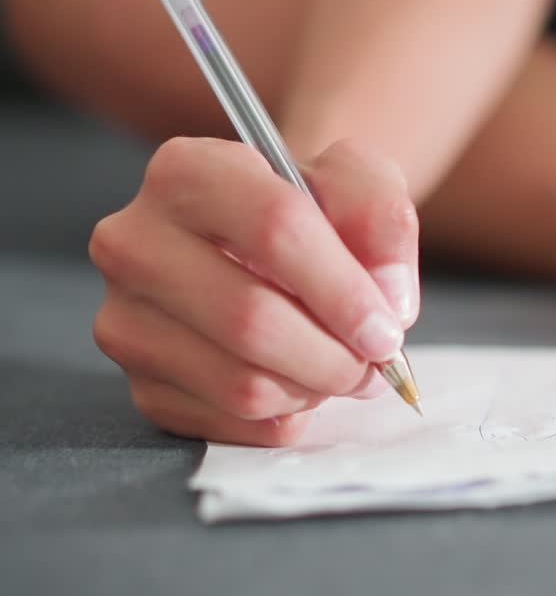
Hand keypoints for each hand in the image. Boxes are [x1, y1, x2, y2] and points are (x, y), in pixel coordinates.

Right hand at [90, 138, 420, 445]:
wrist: (276, 246)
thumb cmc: (317, 210)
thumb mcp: (360, 182)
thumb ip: (383, 219)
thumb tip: (387, 299)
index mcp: (186, 172)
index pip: (274, 228)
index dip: (343, 289)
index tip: (386, 327)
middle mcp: (133, 243)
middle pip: (251, 318)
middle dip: (334, 353)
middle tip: (375, 360)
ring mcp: (127, 320)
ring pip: (242, 383)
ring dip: (316, 388)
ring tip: (342, 366)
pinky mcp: (142, 385)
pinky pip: (232, 423)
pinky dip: (287, 415)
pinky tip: (301, 382)